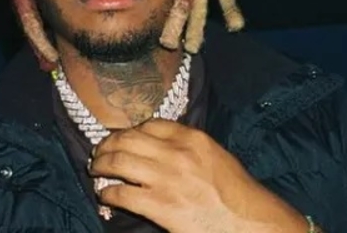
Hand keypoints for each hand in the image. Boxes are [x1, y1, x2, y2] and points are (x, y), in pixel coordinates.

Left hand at [89, 119, 308, 232]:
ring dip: (101, 165)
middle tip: (98, 153)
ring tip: (96, 171)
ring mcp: (166, 178)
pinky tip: (104, 195)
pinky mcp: (159, 205)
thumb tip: (159, 146)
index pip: (149, 125)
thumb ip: (188, 146)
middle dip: (107, 145)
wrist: (250, 222)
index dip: (129, 131)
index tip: (120, 138)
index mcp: (191, 138)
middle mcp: (176, 153)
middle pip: (127, 139)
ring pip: (118, 162)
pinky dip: (107, 193)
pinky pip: (121, 193)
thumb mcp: (214, 156)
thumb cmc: (236, 192)